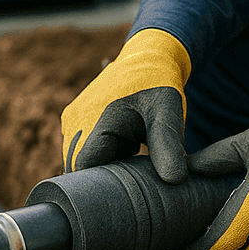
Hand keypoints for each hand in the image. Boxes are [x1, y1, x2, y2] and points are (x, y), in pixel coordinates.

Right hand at [61, 29, 190, 183]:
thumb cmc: (159, 84)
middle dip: (104, 180)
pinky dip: (102, 156)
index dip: (102, 189)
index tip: (129, 193)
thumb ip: (169, 147)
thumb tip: (176, 181)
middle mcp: (76, 123)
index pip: (85, 172)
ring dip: (103, 167)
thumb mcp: (168, 114)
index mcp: (96, 122)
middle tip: (135, 178)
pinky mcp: (76, 121)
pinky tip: (125, 148)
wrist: (148, 56)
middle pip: (79, 170)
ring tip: (132, 157)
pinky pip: (82, 150)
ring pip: (80, 161)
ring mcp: (73, 121)